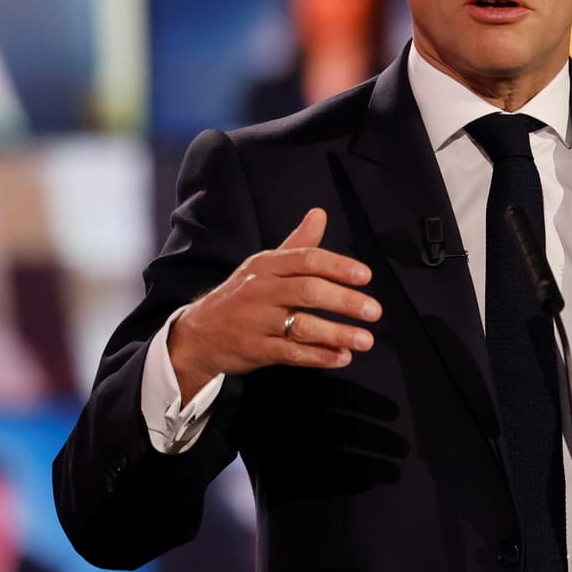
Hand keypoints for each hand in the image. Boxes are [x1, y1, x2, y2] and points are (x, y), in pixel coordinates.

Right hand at [168, 208, 380, 397]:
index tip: (365, 276)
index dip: (337, 267)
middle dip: (344, 301)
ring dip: (337, 333)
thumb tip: (320, 214)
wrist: (197, 334)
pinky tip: (342, 357)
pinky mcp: (255, 349)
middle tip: (374, 311)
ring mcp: (256, 321)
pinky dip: (319, 356)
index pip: (306, 260)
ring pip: (301, 326)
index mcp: (266, 265)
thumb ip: (298, 244)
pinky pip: (291, 354)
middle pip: (307, 291)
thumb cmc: (242, 295)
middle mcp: (260, 290)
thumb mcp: (265, 265)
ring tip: (366, 340)